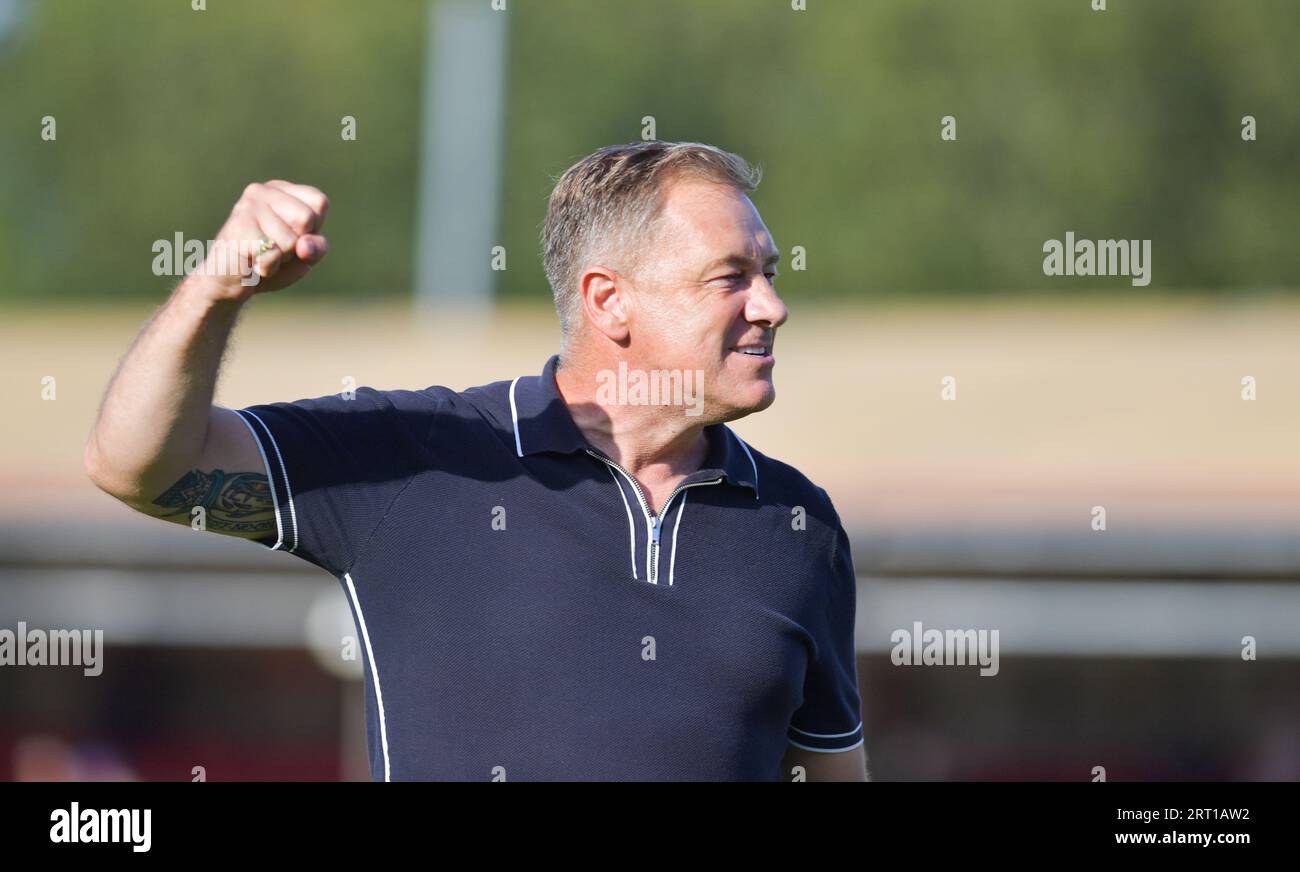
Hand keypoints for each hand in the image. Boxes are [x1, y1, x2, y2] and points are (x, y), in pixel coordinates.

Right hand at [189, 180, 329, 301]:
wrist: (228, 280)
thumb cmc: (270, 262)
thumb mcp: (304, 255)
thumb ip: (317, 247)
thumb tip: (305, 245)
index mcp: (281, 191)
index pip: (319, 202)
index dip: (313, 228)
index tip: (292, 235)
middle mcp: (262, 191)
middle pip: (307, 218)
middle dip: (296, 244)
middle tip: (275, 248)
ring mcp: (247, 207)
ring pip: (291, 241)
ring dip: (280, 259)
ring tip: (261, 255)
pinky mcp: (238, 228)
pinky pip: (273, 255)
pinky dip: (268, 268)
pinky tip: (252, 262)